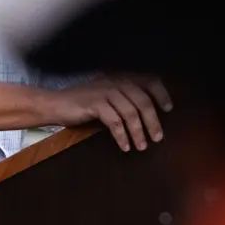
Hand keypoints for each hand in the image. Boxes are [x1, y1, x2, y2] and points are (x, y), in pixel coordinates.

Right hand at [40, 76, 171, 151]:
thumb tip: (149, 115)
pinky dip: (122, 136)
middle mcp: (115, 81)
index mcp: (120, 78)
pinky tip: (125, 146)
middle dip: (153, 121)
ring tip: (142, 146)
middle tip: (158, 138)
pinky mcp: (95, 104)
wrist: (56, 104)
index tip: (168, 108)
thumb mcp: (107, 97)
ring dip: (138, 132)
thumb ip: (125, 100)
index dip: (161, 93)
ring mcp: (105, 91)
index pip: (148, 80)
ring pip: (131, 112)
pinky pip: (115, 121)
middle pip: (143, 101)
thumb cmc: (83, 104)